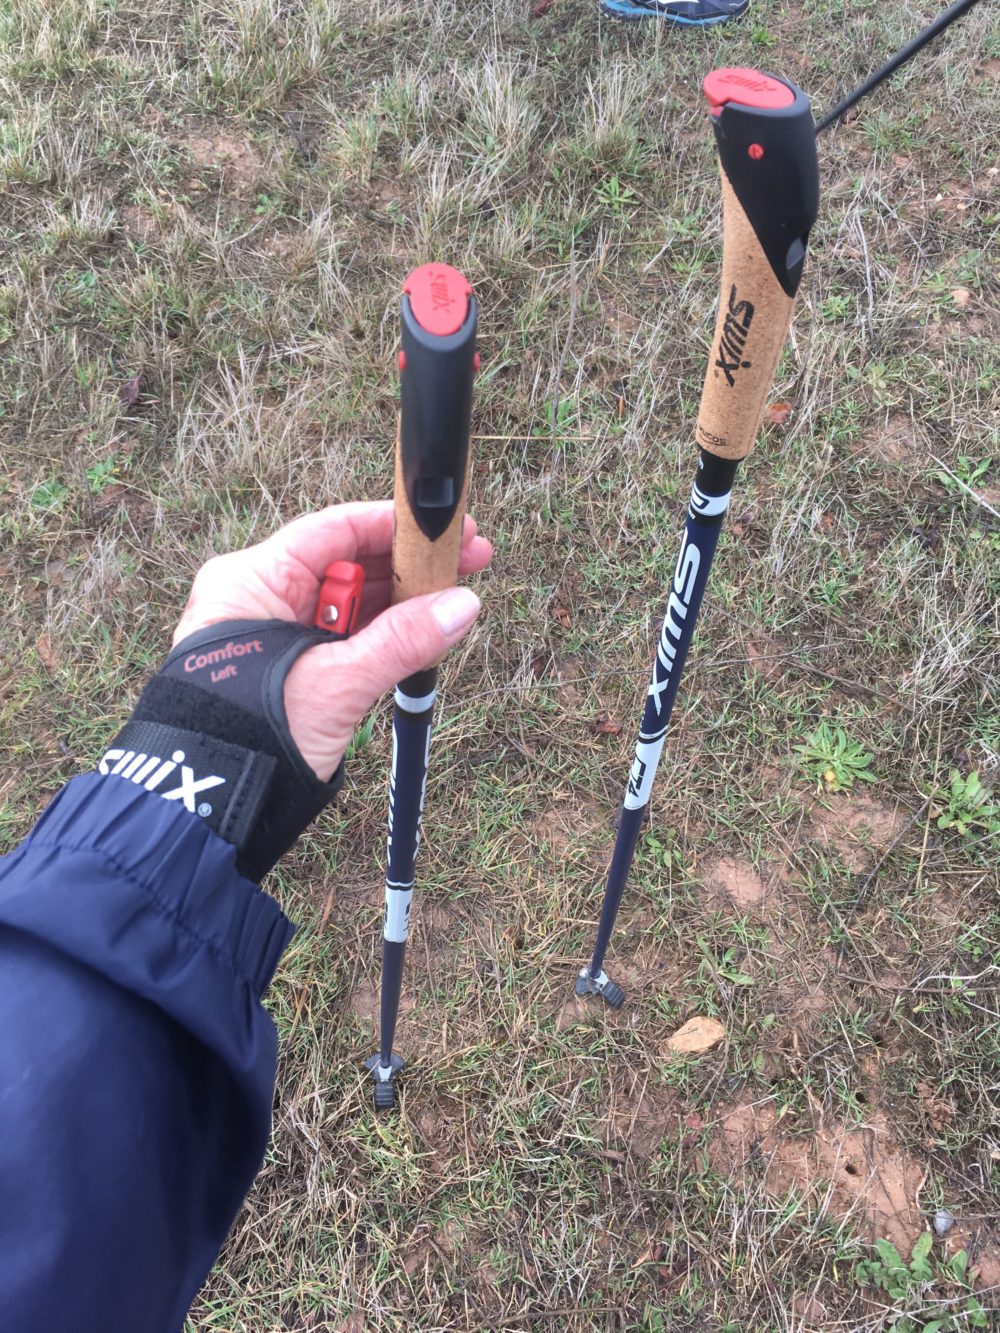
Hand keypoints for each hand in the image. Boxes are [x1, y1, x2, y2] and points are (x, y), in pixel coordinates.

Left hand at [173, 502, 491, 778]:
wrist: (212, 808)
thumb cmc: (250, 734)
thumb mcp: (336, 682)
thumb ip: (400, 642)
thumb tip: (461, 606)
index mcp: (254, 580)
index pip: (333, 531)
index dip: (394, 526)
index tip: (445, 529)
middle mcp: (262, 598)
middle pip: (348, 564)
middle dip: (408, 566)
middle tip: (469, 562)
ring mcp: (277, 635)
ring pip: (350, 604)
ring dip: (401, 604)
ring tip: (454, 600)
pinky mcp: (293, 670)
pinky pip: (345, 639)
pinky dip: (383, 637)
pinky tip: (424, 634)